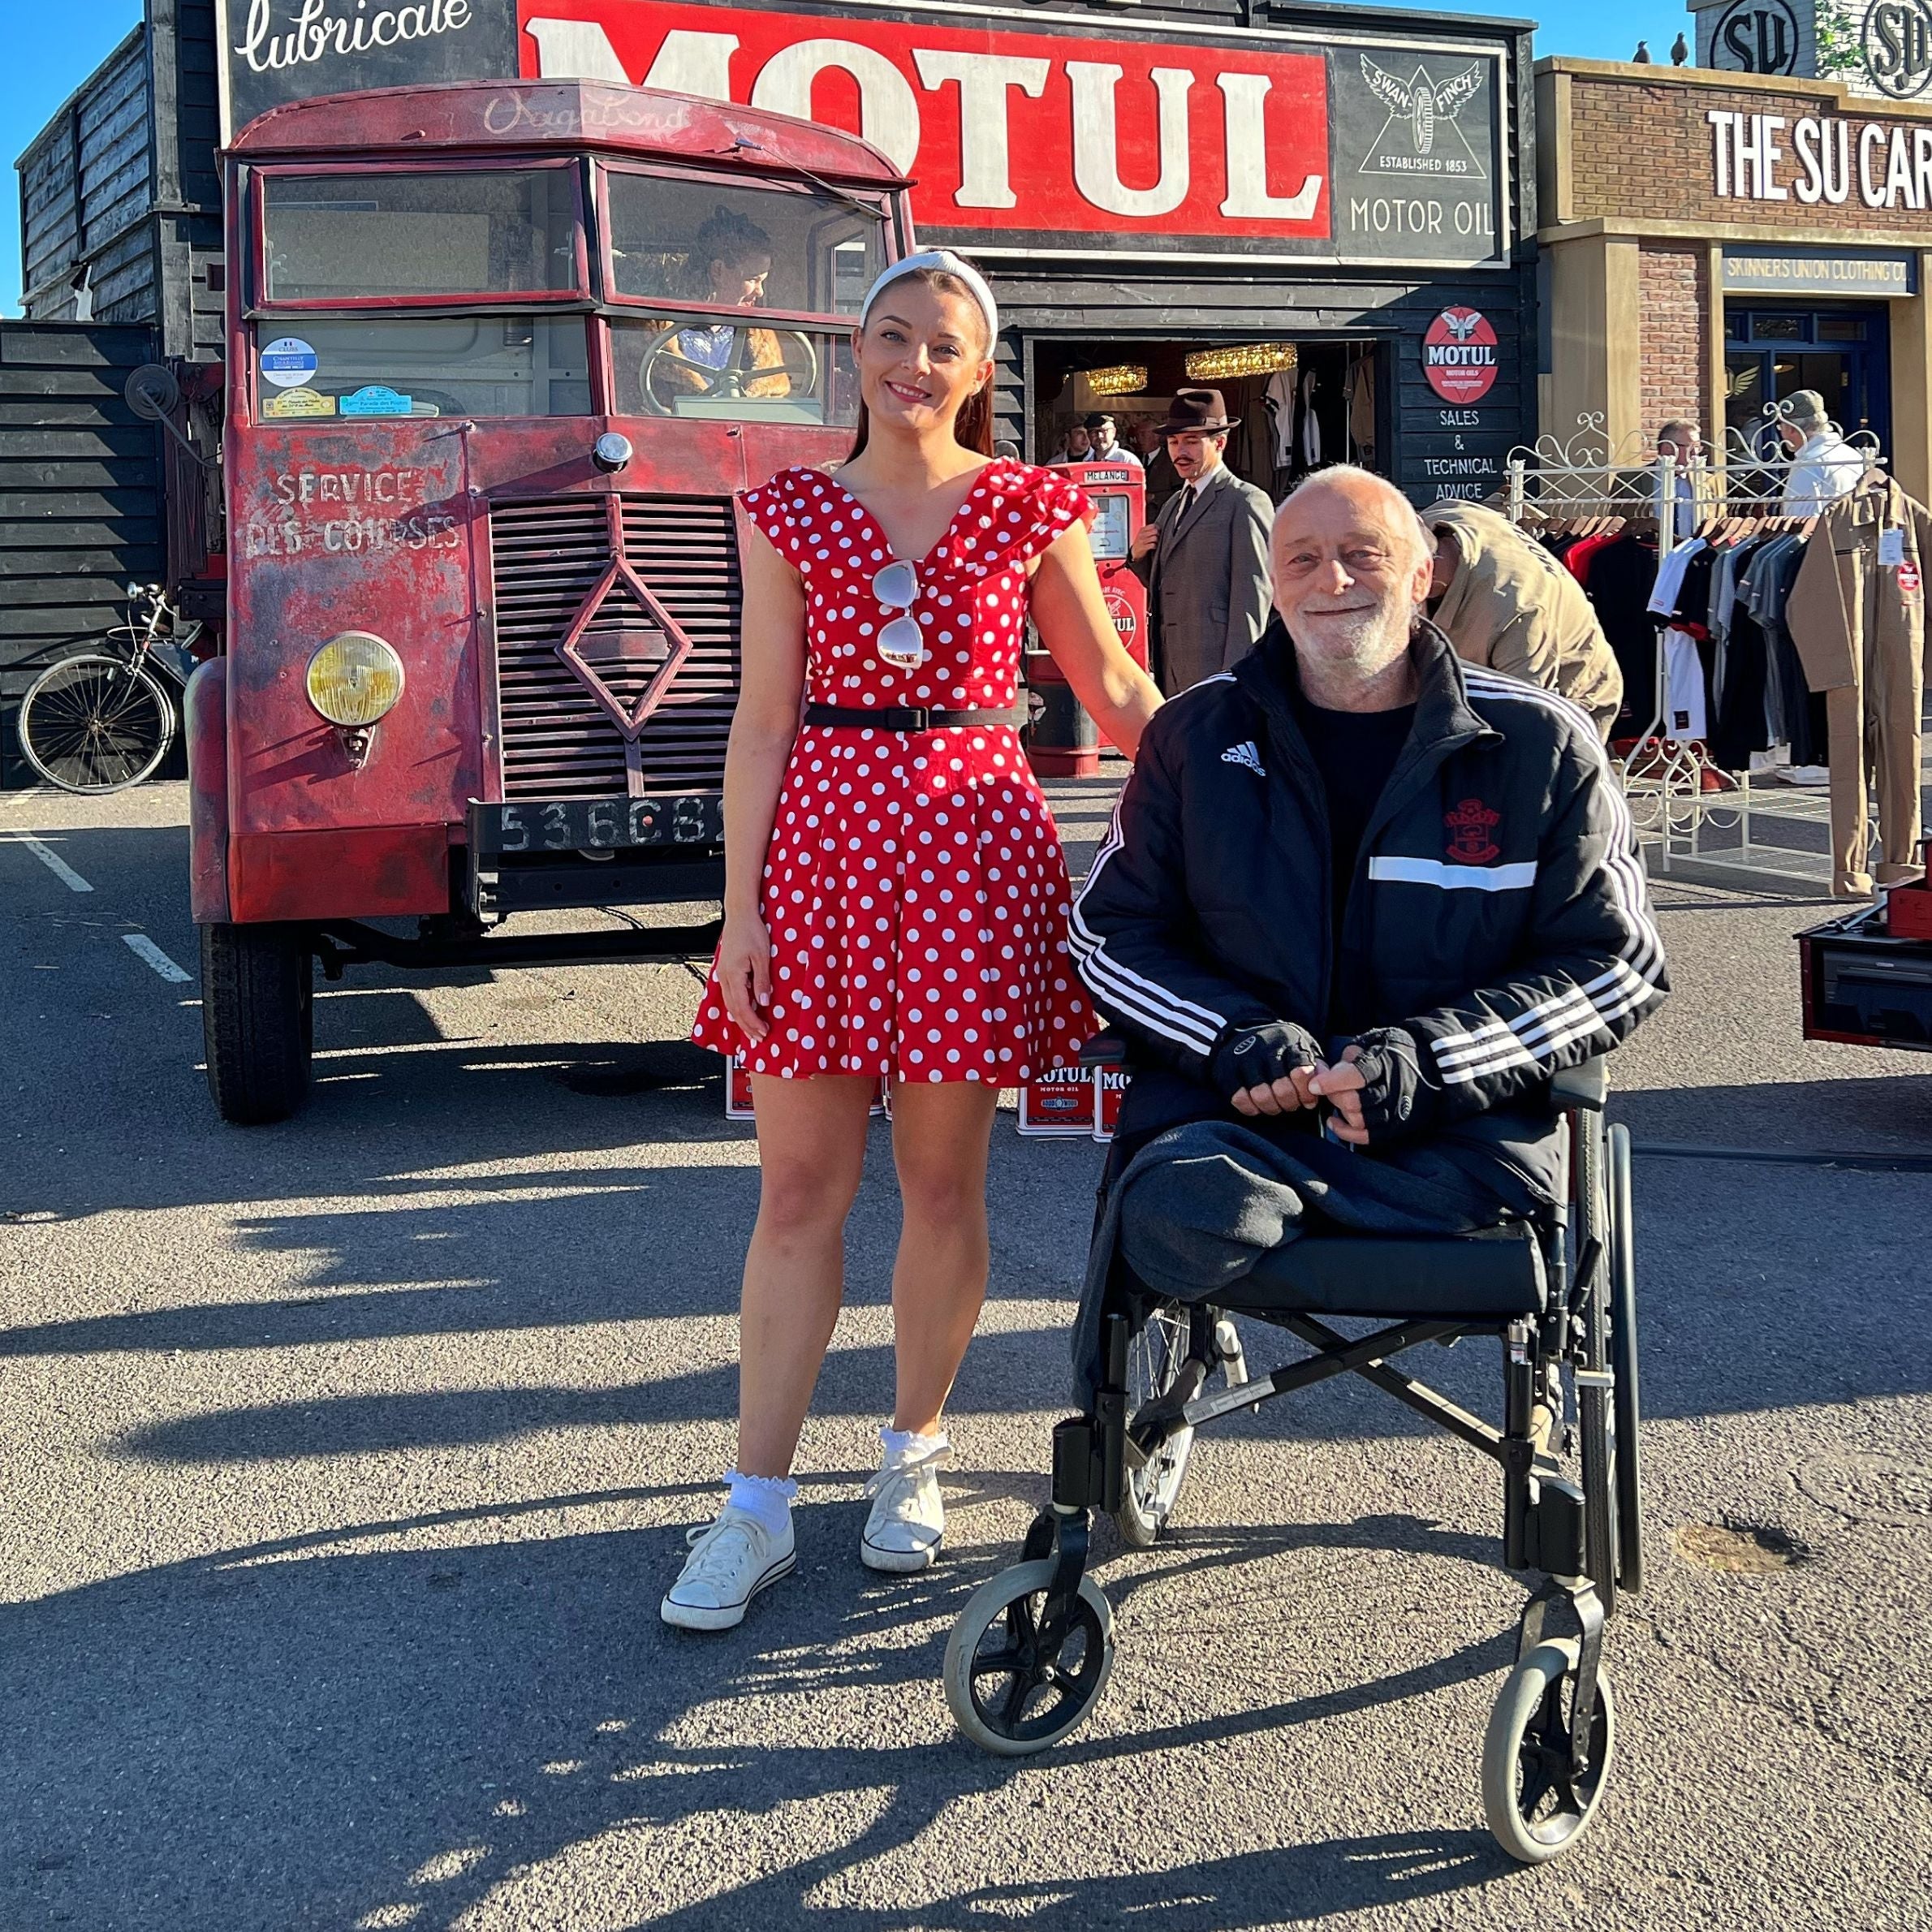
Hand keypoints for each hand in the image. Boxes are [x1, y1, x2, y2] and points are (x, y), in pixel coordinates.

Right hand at [716, 908, 772, 1042]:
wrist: (740, 915)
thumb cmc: (751, 931)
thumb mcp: (762, 957)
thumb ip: (762, 981)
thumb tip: (763, 1001)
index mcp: (733, 975)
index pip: (742, 1007)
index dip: (752, 1022)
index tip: (763, 1031)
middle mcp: (724, 977)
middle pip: (733, 1010)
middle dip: (746, 1026)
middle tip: (759, 1037)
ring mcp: (723, 974)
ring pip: (729, 1004)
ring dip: (741, 1018)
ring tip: (752, 1029)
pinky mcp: (726, 971)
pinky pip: (729, 995)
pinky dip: (737, 1007)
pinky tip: (744, 1011)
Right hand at [1130, 521, 1160, 560]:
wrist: (1134, 551)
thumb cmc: (1140, 542)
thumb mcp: (1142, 534)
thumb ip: (1148, 530)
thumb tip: (1158, 528)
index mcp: (1142, 530)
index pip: (1153, 526)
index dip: (1157, 528)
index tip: (1158, 531)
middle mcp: (1142, 535)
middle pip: (1155, 531)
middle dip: (1158, 534)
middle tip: (1157, 537)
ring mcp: (1142, 541)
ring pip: (1155, 538)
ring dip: (1157, 541)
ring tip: (1155, 542)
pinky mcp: (1143, 547)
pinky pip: (1153, 545)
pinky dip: (1155, 546)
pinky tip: (1153, 547)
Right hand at [1209, 1021, 1323, 1118]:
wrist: (1240, 1031)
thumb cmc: (1280, 1046)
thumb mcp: (1302, 1046)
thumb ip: (1316, 1065)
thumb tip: (1324, 1084)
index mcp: (1288, 1042)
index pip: (1302, 1072)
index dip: (1306, 1093)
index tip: (1308, 1100)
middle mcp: (1265, 1048)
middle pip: (1282, 1089)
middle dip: (1290, 1104)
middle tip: (1291, 1105)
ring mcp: (1244, 1059)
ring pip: (1261, 1096)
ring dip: (1272, 1108)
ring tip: (1276, 1106)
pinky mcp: (1227, 1070)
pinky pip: (1240, 1099)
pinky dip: (1251, 1108)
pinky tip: (1257, 1105)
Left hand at [1310, 1028, 1434, 1145]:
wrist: (1433, 1065)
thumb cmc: (1397, 1051)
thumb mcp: (1375, 1041)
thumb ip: (1350, 1055)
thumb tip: (1324, 1070)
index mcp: (1385, 1065)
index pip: (1355, 1076)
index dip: (1330, 1081)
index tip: (1314, 1083)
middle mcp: (1392, 1089)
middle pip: (1353, 1101)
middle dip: (1333, 1095)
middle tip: (1327, 1087)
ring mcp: (1396, 1111)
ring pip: (1358, 1120)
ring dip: (1340, 1111)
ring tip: (1335, 1100)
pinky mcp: (1398, 1126)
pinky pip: (1366, 1137)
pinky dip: (1346, 1132)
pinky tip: (1335, 1121)